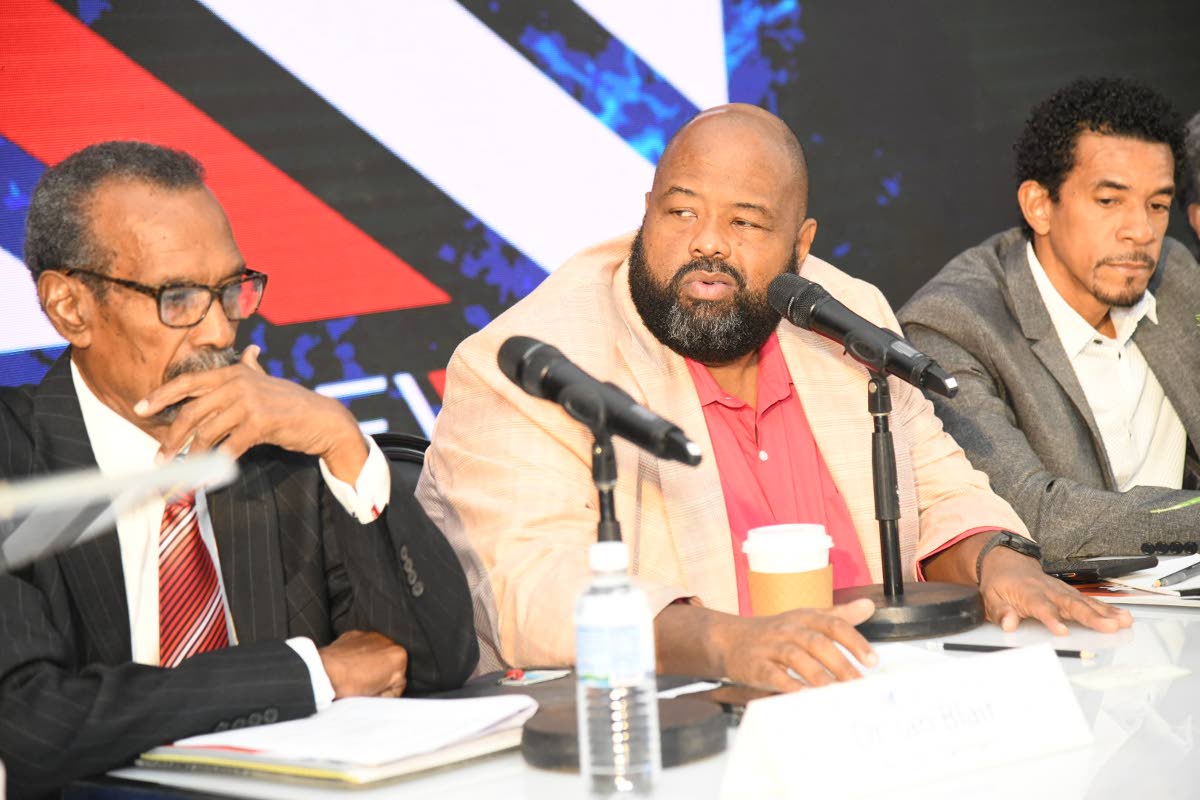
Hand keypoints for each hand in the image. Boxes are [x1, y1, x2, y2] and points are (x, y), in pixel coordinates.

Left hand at [135, 345, 366, 481]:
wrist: (323, 419)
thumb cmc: (293, 403)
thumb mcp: (269, 381)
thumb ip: (253, 368)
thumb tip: (250, 351)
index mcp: (234, 372)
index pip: (188, 382)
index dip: (161, 395)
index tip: (140, 408)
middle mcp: (238, 383)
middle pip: (191, 412)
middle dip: (171, 438)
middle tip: (159, 459)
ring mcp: (250, 402)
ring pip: (207, 433)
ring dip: (190, 457)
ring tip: (181, 475)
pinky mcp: (261, 423)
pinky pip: (229, 448)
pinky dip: (215, 466)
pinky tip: (207, 479)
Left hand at [318, 630, 408, 698]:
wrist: (323, 673)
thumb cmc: (350, 686)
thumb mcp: (377, 696)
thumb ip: (389, 692)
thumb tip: (385, 695)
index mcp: (398, 656)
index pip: (399, 681)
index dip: (387, 694)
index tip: (376, 698)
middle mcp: (386, 641)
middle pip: (388, 665)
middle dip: (380, 676)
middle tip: (366, 689)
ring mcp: (369, 636)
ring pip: (374, 655)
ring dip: (369, 664)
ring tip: (355, 679)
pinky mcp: (353, 635)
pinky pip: (360, 648)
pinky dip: (357, 656)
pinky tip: (348, 668)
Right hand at [711, 599, 877, 691]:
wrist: (731, 639)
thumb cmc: (776, 632)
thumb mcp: (806, 618)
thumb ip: (838, 615)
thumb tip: (869, 606)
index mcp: (805, 618)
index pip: (833, 625)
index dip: (854, 641)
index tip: (872, 661)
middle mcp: (789, 629)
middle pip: (817, 643)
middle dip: (840, 663)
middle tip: (858, 683)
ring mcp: (770, 647)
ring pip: (796, 657)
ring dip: (817, 674)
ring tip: (834, 691)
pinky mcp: (755, 665)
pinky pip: (771, 673)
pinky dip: (786, 684)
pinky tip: (800, 694)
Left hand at [980, 548, 1132, 633]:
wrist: (1008, 562)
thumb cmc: (1001, 583)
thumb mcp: (990, 597)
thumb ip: (1000, 612)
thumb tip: (1009, 624)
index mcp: (1028, 592)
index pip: (1042, 607)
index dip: (1052, 619)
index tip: (1063, 632)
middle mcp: (1049, 590)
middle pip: (1071, 604)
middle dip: (1091, 617)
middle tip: (1109, 628)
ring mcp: (1062, 590)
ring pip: (1085, 602)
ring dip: (1106, 613)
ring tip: (1124, 622)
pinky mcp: (1070, 593)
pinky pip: (1090, 601)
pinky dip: (1107, 609)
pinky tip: (1123, 617)